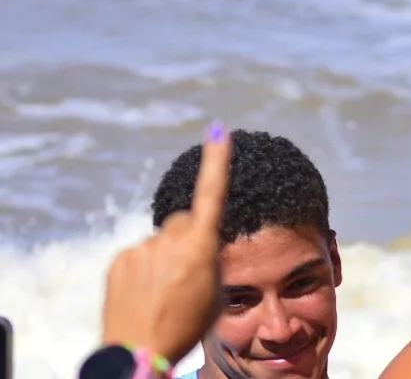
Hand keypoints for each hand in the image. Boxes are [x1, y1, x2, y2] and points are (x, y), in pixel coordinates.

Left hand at [101, 124, 232, 363]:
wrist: (142, 352)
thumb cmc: (188, 324)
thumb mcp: (216, 288)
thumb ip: (210, 255)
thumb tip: (197, 240)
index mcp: (201, 246)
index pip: (212, 193)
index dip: (217, 160)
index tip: (218, 130)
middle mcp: (171, 240)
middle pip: (186, 221)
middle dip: (190, 237)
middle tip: (189, 274)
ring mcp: (143, 249)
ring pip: (162, 240)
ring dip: (166, 258)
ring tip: (164, 294)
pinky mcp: (120, 260)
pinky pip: (140, 254)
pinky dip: (144, 269)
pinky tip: (144, 295)